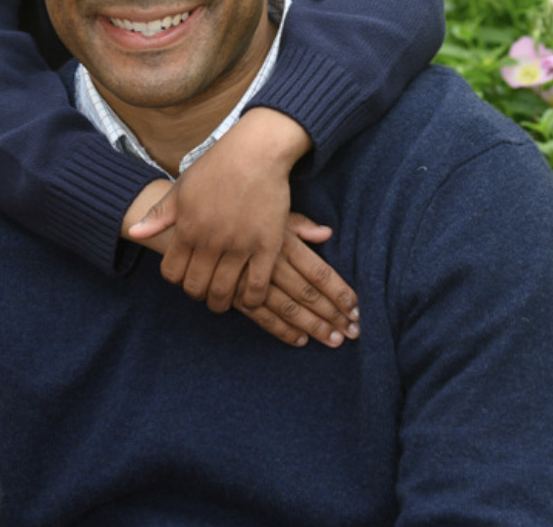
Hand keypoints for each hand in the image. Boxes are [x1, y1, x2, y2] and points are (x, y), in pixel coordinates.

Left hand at [128, 106, 310, 310]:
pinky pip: (256, 287)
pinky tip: (248, 297)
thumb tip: (133, 233)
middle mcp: (211, 240)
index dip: (176, 279)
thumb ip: (159, 215)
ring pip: (224, 292)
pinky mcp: (267, 246)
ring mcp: (240, 245)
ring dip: (220, 302)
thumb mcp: (182, 187)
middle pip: (196, 287)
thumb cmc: (217, 166)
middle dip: (198, 293)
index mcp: (187, 227)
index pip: (172, 273)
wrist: (256, 151)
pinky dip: (250, 300)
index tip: (186, 274)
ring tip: (224, 298)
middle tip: (205, 289)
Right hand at [234, 213, 359, 348]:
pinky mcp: (234, 294)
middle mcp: (270, 263)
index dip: (339, 292)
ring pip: (288, 308)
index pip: (319, 272)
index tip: (356, 308)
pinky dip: (282, 330)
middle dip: (332, 314)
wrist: (197, 222)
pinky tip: (300, 340)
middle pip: (308, 294)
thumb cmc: (242, 213)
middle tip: (352, 331)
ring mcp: (251, 281)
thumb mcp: (271, 211)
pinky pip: (262, 317)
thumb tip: (327, 232)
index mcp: (283, 242)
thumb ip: (300, 225)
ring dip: (313, 326)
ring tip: (334, 340)